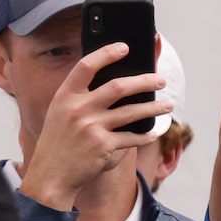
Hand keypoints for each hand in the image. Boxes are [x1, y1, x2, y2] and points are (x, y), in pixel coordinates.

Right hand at [17, 45, 165, 211]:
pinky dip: (146, 135)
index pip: (87, 66)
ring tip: (168, 105)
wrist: (51, 173)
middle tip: (161, 80)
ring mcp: (91, 127)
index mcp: (65, 95)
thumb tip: (118, 87)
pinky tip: (155, 132)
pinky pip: (133, 137)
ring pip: (132, 112)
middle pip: (117, 87)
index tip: (125, 47)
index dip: (106, 54)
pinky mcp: (104, 146)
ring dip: (154, 108)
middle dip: (144, 81)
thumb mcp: (61, 113)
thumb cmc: (60, 141)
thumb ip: (82, 99)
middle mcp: (78, 108)